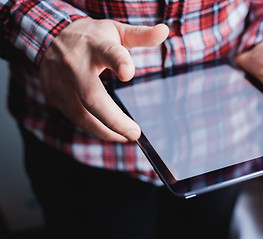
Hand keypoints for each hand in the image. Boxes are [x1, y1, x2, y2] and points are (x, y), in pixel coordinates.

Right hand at [39, 18, 168, 141]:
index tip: (129, 74)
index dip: (119, 62)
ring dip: (105, 131)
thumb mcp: (117, 31)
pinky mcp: (54, 95)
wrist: (51, 36)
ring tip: (125, 137)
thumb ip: (142, 35)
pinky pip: (75, 118)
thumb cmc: (93, 38)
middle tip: (134, 133)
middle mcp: (75, 63)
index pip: (109, 53)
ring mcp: (61, 81)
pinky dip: (93, 128)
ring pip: (81, 115)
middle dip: (114, 120)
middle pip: (92, 96)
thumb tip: (165, 31)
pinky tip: (109, 133)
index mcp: (96, 45)